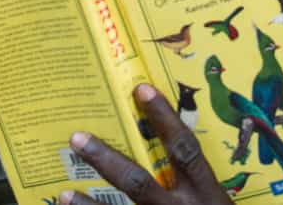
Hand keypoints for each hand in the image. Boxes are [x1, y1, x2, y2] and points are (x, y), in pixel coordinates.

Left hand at [61, 84, 233, 204]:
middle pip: (140, 183)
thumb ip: (197, 182)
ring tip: (64, 193)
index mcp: (207, 195)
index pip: (185, 150)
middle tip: (77, 137)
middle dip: (107, 160)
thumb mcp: (219, 204)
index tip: (142, 89)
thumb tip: (174, 151)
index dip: (165, 118)